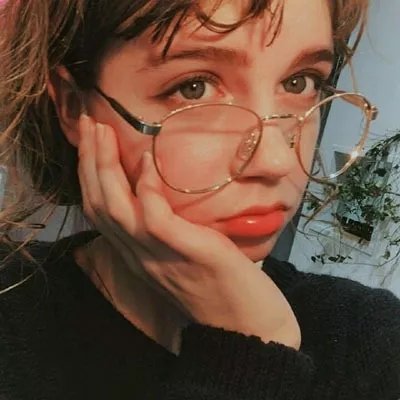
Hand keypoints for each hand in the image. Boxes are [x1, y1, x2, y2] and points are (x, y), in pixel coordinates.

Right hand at [77, 114, 300, 349]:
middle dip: (89, 161)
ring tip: (105, 132)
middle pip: (99, 205)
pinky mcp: (187, 253)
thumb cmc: (222, 288)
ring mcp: (160, 257)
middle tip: (89, 122)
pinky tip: (150, 164)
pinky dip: (148, 190)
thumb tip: (162, 193)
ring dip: (106, 168)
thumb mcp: (185, 256)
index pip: (99, 212)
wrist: (249, 329)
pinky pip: (155, 219)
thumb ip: (168, 230)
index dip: (88, 175)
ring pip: (116, 210)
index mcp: (138, 256)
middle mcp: (140, 257)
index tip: (90, 140)